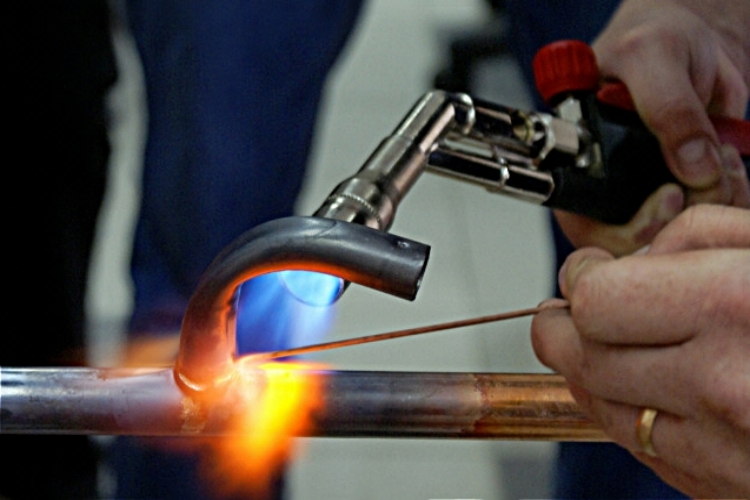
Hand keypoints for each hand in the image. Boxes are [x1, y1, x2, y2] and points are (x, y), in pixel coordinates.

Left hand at [531, 205, 749, 497]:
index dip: (580, 279)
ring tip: (601, 341)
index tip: (587, 270)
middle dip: (561, 324)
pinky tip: (641, 384)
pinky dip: (621, 409)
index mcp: (732, 306)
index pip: (592, 300)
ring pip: (595, 404)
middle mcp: (720, 383)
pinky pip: (637, 445)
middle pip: (578, 356)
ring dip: (582, 367)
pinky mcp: (720, 485)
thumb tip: (633, 257)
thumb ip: (697, 236)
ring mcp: (720, 446)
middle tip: (570, 304)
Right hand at [555, 0, 749, 255]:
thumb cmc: (654, 34)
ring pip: (678, 233)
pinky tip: (729, 161)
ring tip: (718, 153)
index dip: (626, 229)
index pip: (586, 224)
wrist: (698, 36)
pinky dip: (732, 195)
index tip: (667, 199)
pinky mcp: (688, 187)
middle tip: (703, 175)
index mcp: (577, 159)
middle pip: (635, 240)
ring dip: (714, 200)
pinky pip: (711, 216)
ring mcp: (649, 189)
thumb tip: (690, 167)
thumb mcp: (651, 56)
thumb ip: (665, 108)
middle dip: (681, 214)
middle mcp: (610, 183)